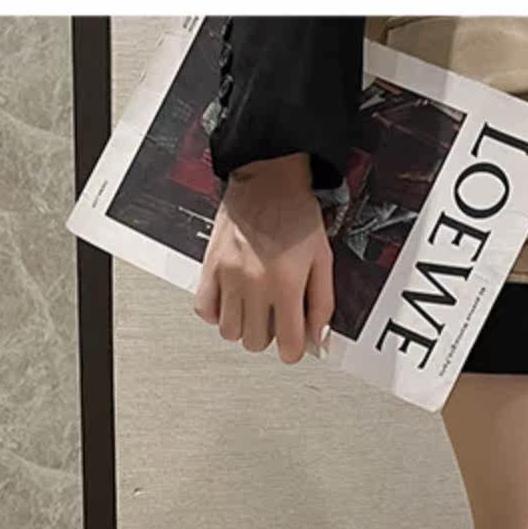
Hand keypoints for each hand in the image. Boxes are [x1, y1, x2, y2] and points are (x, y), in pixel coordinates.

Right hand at [194, 154, 333, 364]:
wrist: (268, 179)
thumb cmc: (296, 212)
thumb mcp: (323, 258)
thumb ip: (323, 302)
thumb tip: (319, 336)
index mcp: (286, 282)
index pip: (288, 345)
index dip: (294, 349)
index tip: (294, 343)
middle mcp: (254, 283)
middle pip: (255, 342)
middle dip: (269, 335)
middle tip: (276, 317)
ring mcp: (228, 276)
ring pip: (229, 331)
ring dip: (244, 326)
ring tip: (254, 307)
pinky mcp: (210, 266)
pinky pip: (204, 309)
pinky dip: (217, 312)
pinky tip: (232, 299)